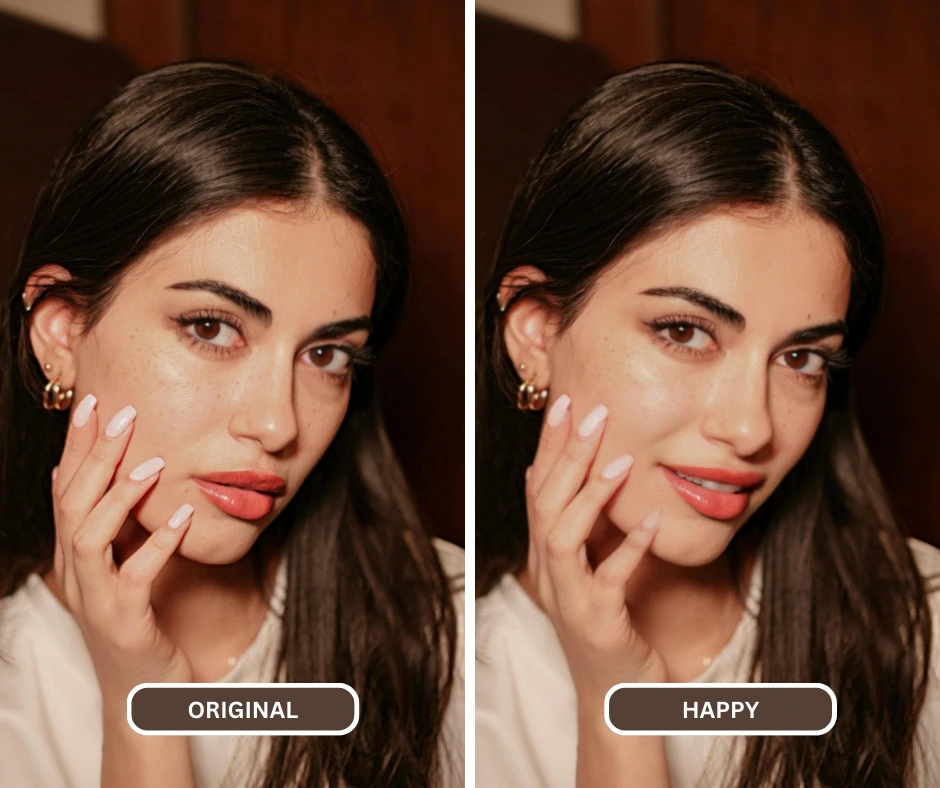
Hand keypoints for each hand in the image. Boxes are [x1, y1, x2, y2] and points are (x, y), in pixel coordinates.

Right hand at [50, 394, 194, 702]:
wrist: (141, 695)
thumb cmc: (137, 621)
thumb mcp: (119, 567)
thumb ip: (111, 526)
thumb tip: (93, 479)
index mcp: (76, 554)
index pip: (67, 488)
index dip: (77, 445)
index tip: (94, 402)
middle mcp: (78, 572)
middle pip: (72, 503)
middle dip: (94, 455)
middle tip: (122, 413)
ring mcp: (96, 597)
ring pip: (89, 536)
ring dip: (119, 496)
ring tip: (153, 463)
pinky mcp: (124, 620)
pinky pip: (135, 577)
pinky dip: (157, 544)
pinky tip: (183, 516)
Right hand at [525, 394, 666, 713]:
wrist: (611, 697)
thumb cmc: (604, 625)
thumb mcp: (584, 568)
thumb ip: (574, 524)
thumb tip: (553, 473)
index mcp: (545, 554)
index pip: (538, 488)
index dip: (549, 446)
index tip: (566, 404)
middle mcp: (549, 571)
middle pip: (545, 503)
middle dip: (566, 455)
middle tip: (592, 412)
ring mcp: (568, 597)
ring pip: (562, 536)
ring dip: (588, 496)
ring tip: (621, 461)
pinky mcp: (597, 621)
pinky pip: (609, 580)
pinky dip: (628, 548)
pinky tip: (652, 521)